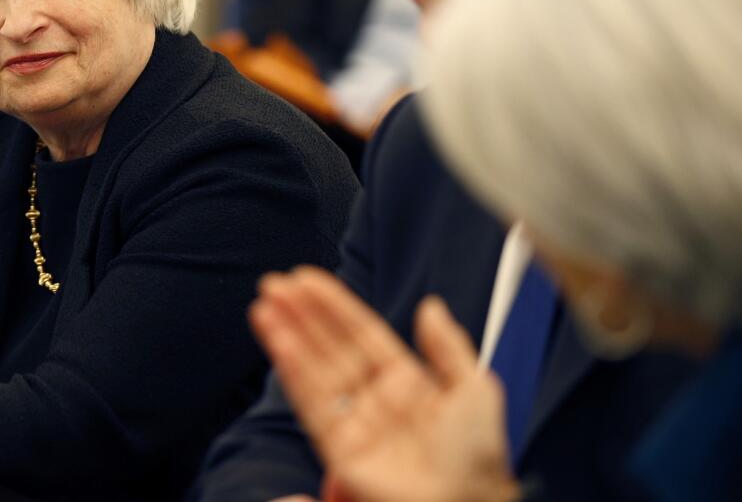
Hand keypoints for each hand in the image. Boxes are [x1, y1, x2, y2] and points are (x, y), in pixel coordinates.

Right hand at [250, 268, 518, 501]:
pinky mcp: (340, 452)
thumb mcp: (476, 390)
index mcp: (410, 384)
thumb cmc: (477, 460)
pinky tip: (279, 342)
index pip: (363, 334)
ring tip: (264, 305)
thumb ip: (449, 346)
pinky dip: (293, 371)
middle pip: (332, 348)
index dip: (334, 307)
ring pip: (315, 371)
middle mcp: (378, 401)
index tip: (307, 281)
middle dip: (302, 316)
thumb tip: (431, 306)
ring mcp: (357, 425)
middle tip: (274, 285)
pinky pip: (313, 405)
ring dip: (288, 336)